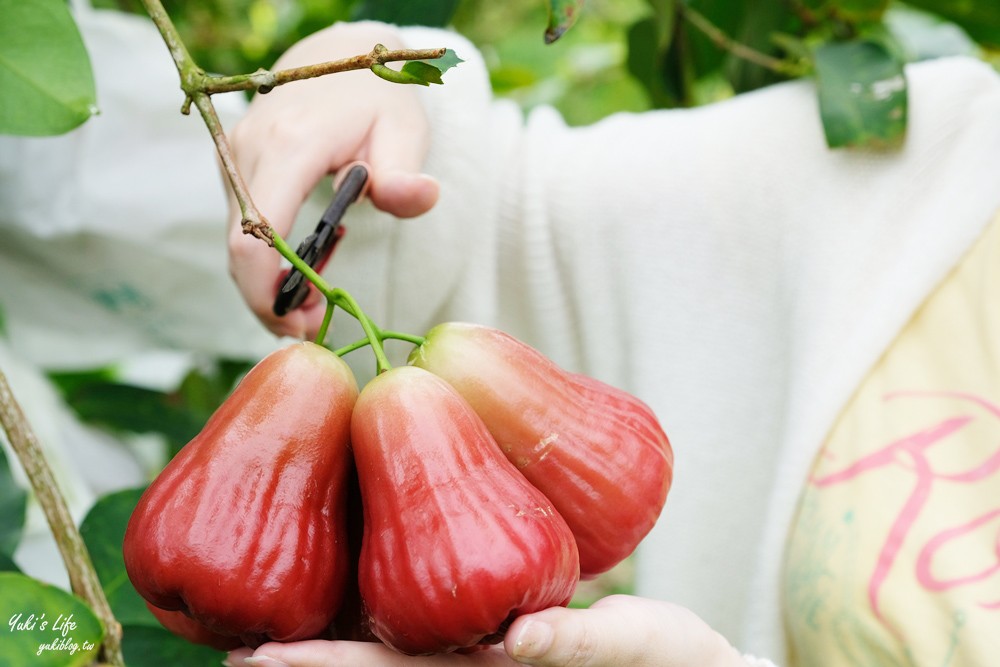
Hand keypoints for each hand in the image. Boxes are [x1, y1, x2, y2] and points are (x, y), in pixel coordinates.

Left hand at [224, 595, 752, 666]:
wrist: (695, 665)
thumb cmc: (669, 661)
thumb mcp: (626, 646)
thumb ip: (574, 642)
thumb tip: (517, 639)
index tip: (252, 658)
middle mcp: (472, 661)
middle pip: (376, 659)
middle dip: (310, 654)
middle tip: (234, 641)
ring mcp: (483, 646)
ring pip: (397, 638)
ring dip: (336, 631)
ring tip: (272, 613)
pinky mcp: (504, 623)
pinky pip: (442, 608)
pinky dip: (390, 601)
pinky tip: (364, 576)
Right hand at [226, 22, 439, 338]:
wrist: (336, 59)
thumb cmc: (376, 99)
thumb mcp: (405, 130)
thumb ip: (406, 172)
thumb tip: (420, 197)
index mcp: (291, 144)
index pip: (257, 229)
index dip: (268, 288)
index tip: (300, 325)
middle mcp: (249, 150)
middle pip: (239, 248)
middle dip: (270, 299)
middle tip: (313, 327)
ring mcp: (234, 158)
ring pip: (235, 244)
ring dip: (267, 285)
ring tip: (314, 303)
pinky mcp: (232, 169)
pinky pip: (239, 229)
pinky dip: (264, 263)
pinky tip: (301, 274)